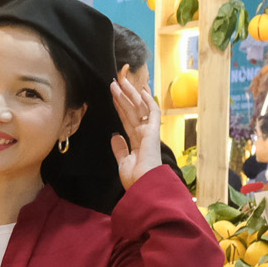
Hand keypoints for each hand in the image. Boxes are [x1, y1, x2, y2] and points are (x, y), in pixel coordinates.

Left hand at [108, 65, 163, 189]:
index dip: (120, 106)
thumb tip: (114, 135)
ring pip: (139, 108)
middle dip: (123, 96)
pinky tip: (141, 90)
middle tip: (115, 82)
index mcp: (137, 142)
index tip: (114, 96)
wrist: (143, 186)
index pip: (126, 119)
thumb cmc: (135, 179)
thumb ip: (119, 148)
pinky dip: (148, 100)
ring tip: (121, 81)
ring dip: (130, 94)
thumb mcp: (122, 162)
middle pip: (132, 110)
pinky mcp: (153, 131)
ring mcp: (149, 132)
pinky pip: (152, 112)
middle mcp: (143, 135)